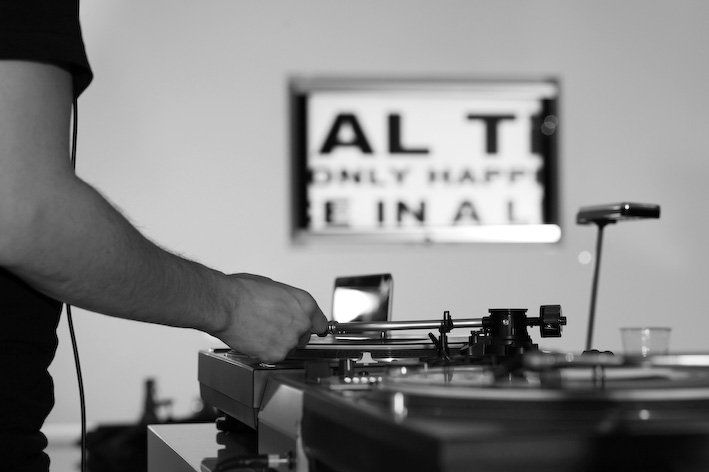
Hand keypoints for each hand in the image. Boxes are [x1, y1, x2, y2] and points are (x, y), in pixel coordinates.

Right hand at [212, 273, 327, 362]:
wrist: (224, 305)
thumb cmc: (243, 292)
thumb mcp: (274, 287)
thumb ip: (288, 302)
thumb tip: (288, 307)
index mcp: (305, 304)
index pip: (321, 324)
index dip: (311, 326)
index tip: (308, 329)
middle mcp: (301, 323)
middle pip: (304, 337)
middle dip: (291, 334)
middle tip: (272, 326)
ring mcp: (289, 341)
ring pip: (289, 348)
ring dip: (277, 343)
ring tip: (260, 330)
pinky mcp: (275, 355)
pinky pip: (274, 357)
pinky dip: (265, 352)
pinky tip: (255, 339)